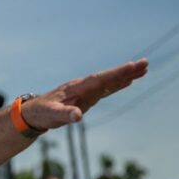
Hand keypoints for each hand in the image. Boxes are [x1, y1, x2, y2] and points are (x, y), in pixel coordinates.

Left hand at [22, 59, 147, 130]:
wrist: (33, 112)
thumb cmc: (42, 113)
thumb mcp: (52, 116)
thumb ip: (65, 115)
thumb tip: (78, 116)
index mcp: (77, 89)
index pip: (100, 79)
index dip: (116, 74)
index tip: (132, 66)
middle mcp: (82, 87)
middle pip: (107, 77)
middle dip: (126, 71)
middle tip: (145, 63)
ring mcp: (85, 91)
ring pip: (108, 82)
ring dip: (125, 76)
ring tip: (143, 69)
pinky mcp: (86, 97)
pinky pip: (105, 88)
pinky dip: (117, 84)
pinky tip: (127, 81)